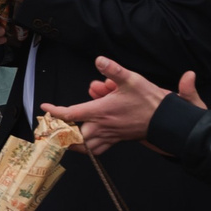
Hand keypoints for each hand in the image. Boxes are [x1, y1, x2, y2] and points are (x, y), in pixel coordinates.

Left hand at [44, 57, 203, 154]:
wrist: (166, 120)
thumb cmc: (149, 100)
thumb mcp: (132, 80)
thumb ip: (114, 70)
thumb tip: (99, 60)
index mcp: (100, 111)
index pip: (70, 114)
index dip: (55, 111)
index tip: (45, 108)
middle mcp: (102, 126)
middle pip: (73, 135)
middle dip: (61, 132)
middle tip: (50, 127)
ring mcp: (109, 135)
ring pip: (84, 146)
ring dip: (72, 143)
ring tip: (63, 137)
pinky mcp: (117, 140)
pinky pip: (98, 149)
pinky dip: (88, 149)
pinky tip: (85, 142)